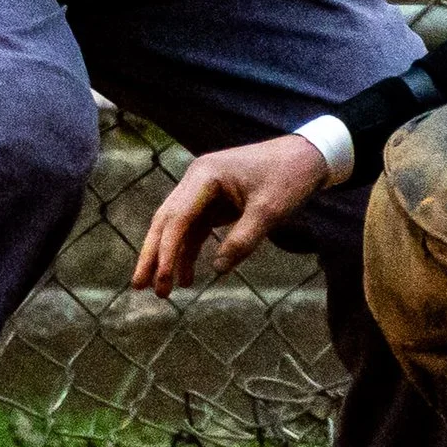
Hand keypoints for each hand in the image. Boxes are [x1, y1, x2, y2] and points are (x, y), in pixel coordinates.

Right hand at [132, 134, 329, 296]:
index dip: (165, 251)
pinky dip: (189, 250)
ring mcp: (204, 189)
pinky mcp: (215, 199)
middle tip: (139, 286)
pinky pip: (195, 228)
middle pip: (166, 221)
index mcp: (205, 175)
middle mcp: (197, 179)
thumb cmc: (288, 178)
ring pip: (177, 226)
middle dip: (152, 255)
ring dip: (169, 257)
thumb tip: (217, 269)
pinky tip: (187, 276)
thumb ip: (242, 241)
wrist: (308, 156)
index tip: (159, 279)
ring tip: (162, 290)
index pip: (177, 218)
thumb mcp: (269, 212)